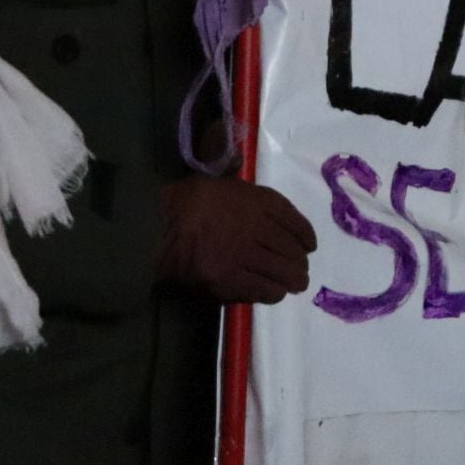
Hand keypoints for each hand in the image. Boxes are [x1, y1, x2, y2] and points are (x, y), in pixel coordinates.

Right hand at [158, 175, 316, 303]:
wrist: (153, 228)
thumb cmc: (184, 202)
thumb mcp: (219, 182)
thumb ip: (244, 188)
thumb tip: (251, 172)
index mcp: (254, 200)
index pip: (292, 219)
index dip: (305, 234)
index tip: (310, 245)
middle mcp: (255, 227)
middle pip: (290, 248)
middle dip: (300, 262)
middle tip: (303, 270)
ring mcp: (242, 255)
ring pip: (282, 271)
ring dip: (292, 279)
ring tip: (295, 284)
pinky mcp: (228, 279)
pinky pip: (262, 290)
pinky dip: (273, 292)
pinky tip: (275, 292)